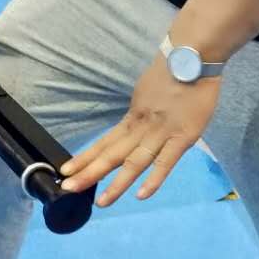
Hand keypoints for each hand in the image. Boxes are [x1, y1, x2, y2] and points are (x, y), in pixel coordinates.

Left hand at [60, 57, 221, 207]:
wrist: (194, 55)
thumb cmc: (173, 73)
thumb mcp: (146, 95)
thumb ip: (139, 115)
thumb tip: (132, 126)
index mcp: (132, 118)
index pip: (104, 142)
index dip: (85, 158)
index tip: (65, 171)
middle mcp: (141, 128)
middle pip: (111, 154)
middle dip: (89, 173)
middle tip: (68, 189)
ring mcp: (161, 133)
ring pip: (134, 162)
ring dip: (116, 183)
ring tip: (101, 202)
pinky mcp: (183, 137)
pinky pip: (166, 161)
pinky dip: (154, 178)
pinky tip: (140, 195)